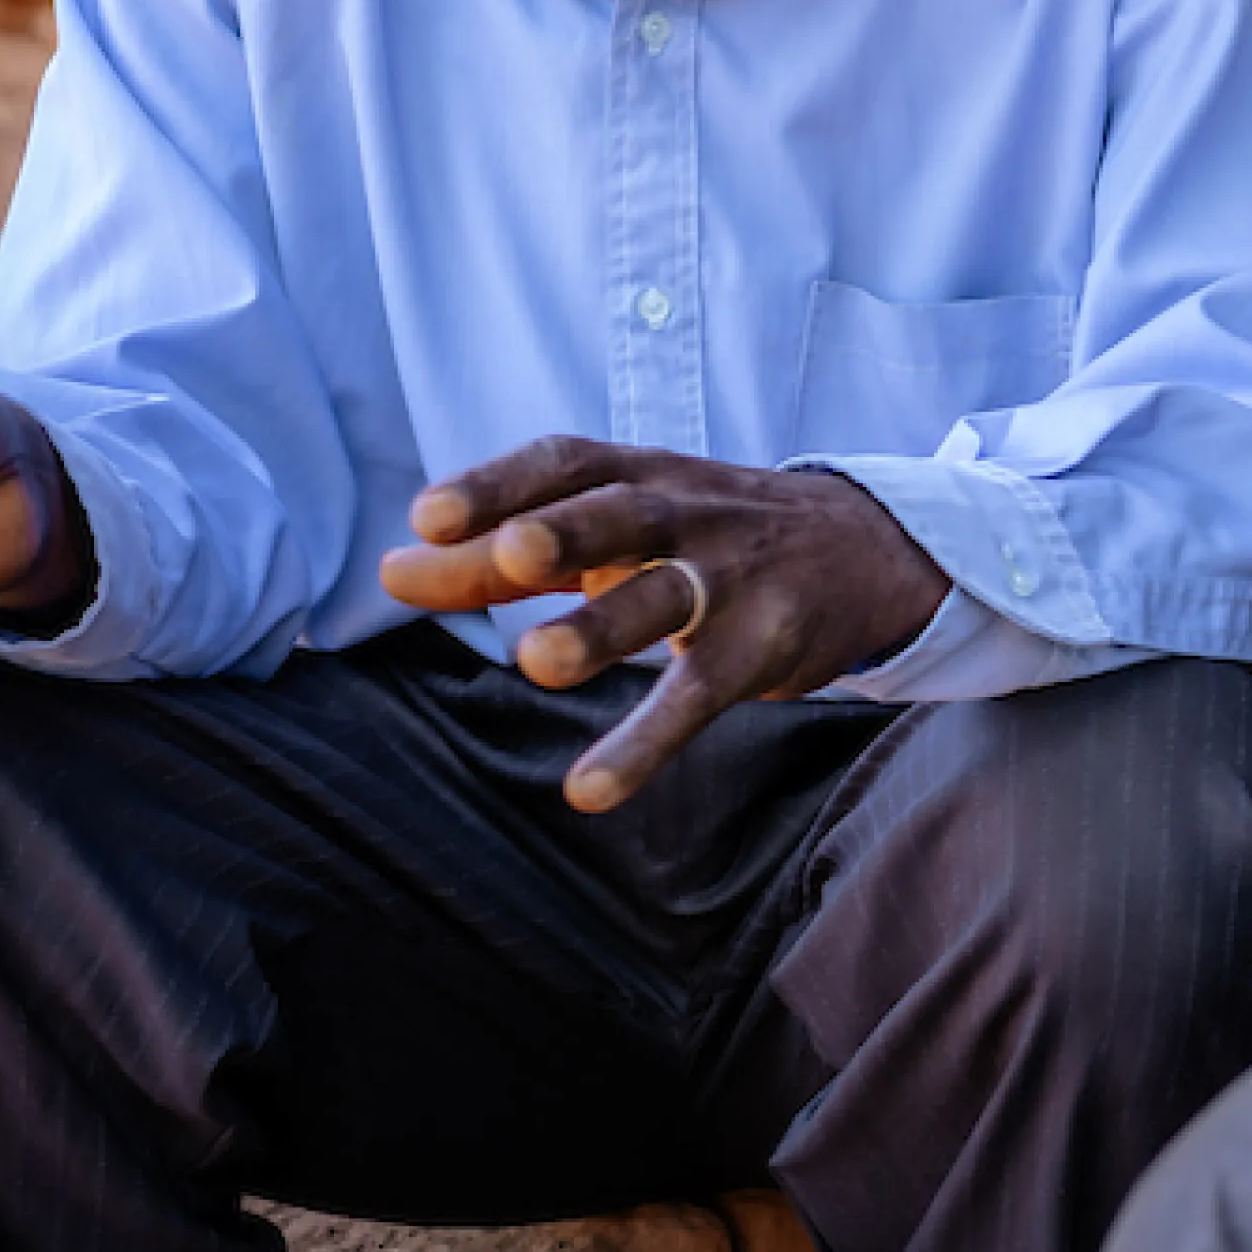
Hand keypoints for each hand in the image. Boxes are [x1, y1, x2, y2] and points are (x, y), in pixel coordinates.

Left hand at [375, 438, 946, 810]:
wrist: (861, 549)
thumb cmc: (702, 534)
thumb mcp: (612, 526)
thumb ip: (497, 555)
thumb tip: (390, 572)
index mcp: (638, 474)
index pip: (566, 463)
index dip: (499, 483)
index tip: (428, 516)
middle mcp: (683, 515)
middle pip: (620, 513)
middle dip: (565, 531)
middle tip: (507, 555)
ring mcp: (725, 580)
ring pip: (661, 599)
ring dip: (601, 629)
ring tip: (538, 661)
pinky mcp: (757, 649)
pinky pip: (697, 696)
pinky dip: (646, 742)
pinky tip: (590, 789)